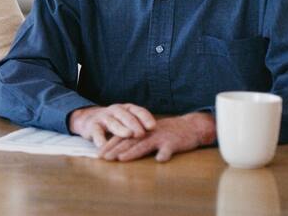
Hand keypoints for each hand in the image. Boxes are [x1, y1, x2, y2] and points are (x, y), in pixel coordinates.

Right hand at [68, 103, 156, 147]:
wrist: (89, 120)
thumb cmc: (116, 122)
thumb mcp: (128, 121)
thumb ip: (141, 126)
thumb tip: (161, 136)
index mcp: (126, 108)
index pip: (138, 111)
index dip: (145, 118)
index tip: (153, 126)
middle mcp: (115, 111)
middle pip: (126, 116)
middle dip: (134, 124)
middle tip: (141, 133)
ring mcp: (103, 117)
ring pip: (112, 122)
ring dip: (120, 128)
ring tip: (128, 135)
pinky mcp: (92, 126)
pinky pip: (96, 132)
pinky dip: (100, 138)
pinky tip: (104, 145)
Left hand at [98, 112, 215, 161]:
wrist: (189, 127)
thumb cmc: (165, 133)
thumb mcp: (148, 135)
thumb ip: (135, 142)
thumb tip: (116, 152)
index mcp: (139, 131)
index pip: (121, 138)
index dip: (109, 145)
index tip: (98, 155)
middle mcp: (146, 133)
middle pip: (129, 142)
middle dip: (115, 150)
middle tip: (103, 158)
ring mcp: (160, 137)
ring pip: (144, 145)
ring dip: (133, 152)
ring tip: (122, 158)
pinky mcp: (173, 143)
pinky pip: (168, 149)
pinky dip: (164, 153)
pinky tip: (159, 160)